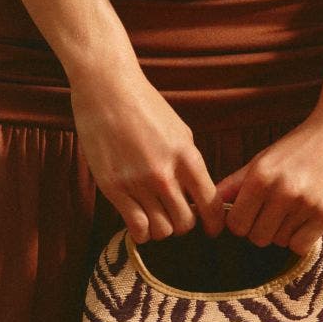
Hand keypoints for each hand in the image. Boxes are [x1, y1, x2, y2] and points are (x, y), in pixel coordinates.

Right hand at [68, 59, 218, 242]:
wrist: (107, 90)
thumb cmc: (145, 106)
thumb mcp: (180, 131)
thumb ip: (189, 164)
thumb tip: (196, 193)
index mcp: (187, 157)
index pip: (210, 204)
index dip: (214, 223)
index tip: (212, 228)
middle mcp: (164, 174)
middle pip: (185, 224)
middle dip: (184, 224)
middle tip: (176, 215)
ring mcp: (137, 183)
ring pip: (161, 230)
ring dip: (161, 228)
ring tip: (156, 216)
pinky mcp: (113, 188)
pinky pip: (135, 227)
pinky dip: (141, 231)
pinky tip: (139, 220)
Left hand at [205, 100, 322, 253]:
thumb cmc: (301, 145)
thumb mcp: (264, 158)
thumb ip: (236, 184)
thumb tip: (207, 205)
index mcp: (260, 176)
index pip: (235, 224)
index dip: (243, 222)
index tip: (253, 214)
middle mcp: (280, 191)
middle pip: (257, 238)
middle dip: (263, 229)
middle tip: (277, 212)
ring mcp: (305, 204)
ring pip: (280, 242)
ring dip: (285, 232)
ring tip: (297, 208)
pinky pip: (301, 245)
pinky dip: (302, 238)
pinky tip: (309, 218)